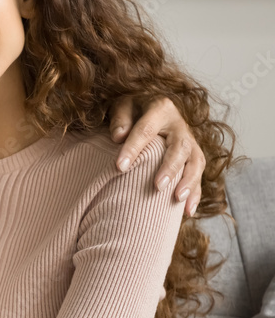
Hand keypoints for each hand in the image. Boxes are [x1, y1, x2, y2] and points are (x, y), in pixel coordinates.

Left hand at [110, 96, 203, 216]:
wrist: (148, 106)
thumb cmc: (131, 110)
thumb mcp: (122, 106)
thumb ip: (120, 119)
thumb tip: (119, 136)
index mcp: (160, 108)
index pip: (146, 130)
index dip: (133, 148)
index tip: (120, 167)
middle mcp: (179, 124)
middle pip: (179, 147)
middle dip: (170, 168)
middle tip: (157, 186)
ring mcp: (190, 140)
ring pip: (196, 161)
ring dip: (189, 181)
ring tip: (178, 199)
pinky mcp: (194, 154)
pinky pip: (199, 173)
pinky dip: (196, 192)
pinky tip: (188, 211)